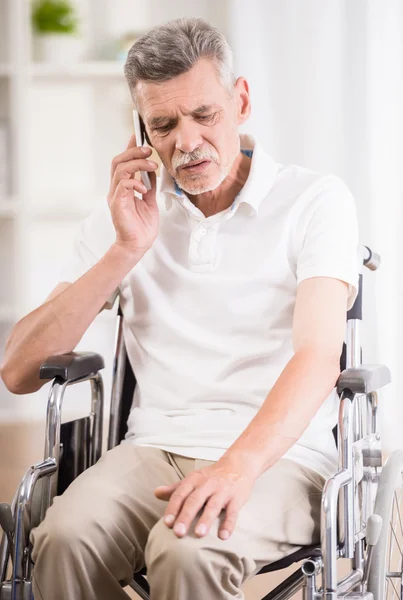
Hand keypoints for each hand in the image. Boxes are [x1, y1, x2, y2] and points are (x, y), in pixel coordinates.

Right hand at [107, 134, 158, 256]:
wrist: (138, 244)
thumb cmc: (142, 225)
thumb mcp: (149, 200)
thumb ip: (149, 184)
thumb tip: (153, 169)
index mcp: (123, 187)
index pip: (123, 161)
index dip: (129, 147)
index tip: (138, 134)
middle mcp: (116, 189)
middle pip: (118, 160)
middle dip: (133, 152)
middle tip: (149, 150)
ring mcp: (115, 196)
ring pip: (120, 169)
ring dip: (137, 164)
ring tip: (152, 167)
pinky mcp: (117, 204)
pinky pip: (123, 185)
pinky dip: (135, 182)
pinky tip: (144, 188)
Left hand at [154, 456, 256, 539]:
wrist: (238, 465)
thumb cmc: (211, 476)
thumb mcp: (193, 479)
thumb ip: (175, 489)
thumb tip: (155, 493)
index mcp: (194, 480)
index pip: (181, 494)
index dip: (173, 508)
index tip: (166, 523)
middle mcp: (207, 484)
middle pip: (194, 500)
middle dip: (186, 516)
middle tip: (178, 533)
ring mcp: (222, 491)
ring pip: (213, 506)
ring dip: (206, 520)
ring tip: (199, 535)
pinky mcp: (236, 498)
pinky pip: (233, 512)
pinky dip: (229, 524)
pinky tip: (223, 536)